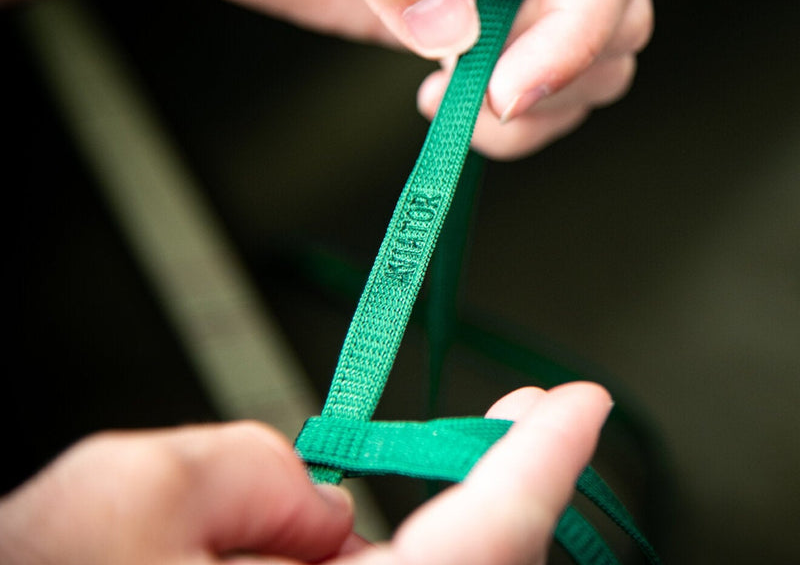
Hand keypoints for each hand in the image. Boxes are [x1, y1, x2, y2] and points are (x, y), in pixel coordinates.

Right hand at [0, 383, 610, 564]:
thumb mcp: (113, 501)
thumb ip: (234, 469)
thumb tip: (311, 498)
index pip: (484, 544)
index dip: (540, 464)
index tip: (582, 405)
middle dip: (505, 485)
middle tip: (529, 413)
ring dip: (436, 524)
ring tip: (406, 467)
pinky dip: (381, 557)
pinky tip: (332, 540)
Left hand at [124, 0, 651, 158]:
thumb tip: (450, 27)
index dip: (578, 28)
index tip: (511, 89)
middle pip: (614, 8)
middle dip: (560, 71)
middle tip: (477, 99)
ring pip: (585, 55)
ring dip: (541, 103)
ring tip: (453, 104)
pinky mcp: (466, 17)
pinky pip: (525, 79)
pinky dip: (504, 115)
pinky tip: (444, 102)